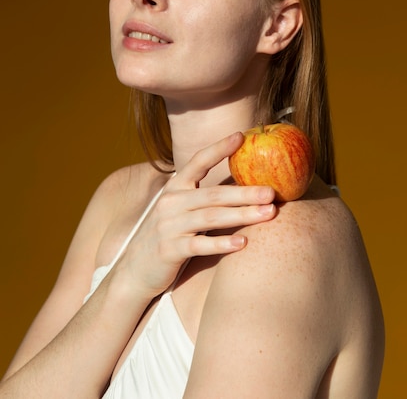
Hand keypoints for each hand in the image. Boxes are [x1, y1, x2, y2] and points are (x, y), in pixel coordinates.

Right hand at [117, 132, 276, 298]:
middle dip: (245, 192)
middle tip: (272, 191)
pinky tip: (243, 243)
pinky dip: (221, 244)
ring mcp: (168, 226)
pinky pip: (199, 245)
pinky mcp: (169, 250)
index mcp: (174, 187)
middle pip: (213, 194)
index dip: (219, 148)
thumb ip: (201, 196)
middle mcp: (170, 202)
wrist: (134, 270)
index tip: (241, 136)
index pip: (198, 161)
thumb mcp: (179, 209)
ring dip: (242, 215)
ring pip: (210, 217)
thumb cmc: (167, 236)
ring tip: (269, 213)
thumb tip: (239, 184)